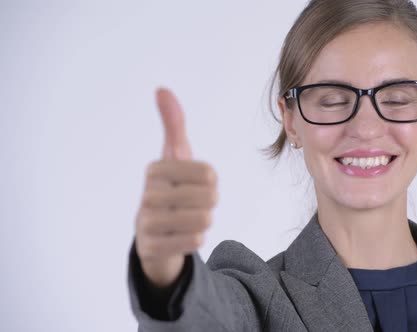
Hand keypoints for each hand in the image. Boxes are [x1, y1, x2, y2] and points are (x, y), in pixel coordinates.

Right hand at [135, 88, 217, 287]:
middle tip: (193, 205)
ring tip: (188, 220)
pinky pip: (195, 241)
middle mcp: (148, 194)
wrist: (151, 235)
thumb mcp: (173, 156)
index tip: (194, 185)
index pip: (209, 174)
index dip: (210, 182)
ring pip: (204, 220)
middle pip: (210, 198)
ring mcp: (147, 222)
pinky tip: (181, 236)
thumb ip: (173, 124)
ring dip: (203, 221)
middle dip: (208, 203)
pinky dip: (195, 239)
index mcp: (156, 169)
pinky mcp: (152, 247)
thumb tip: (161, 89)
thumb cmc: (170, 189)